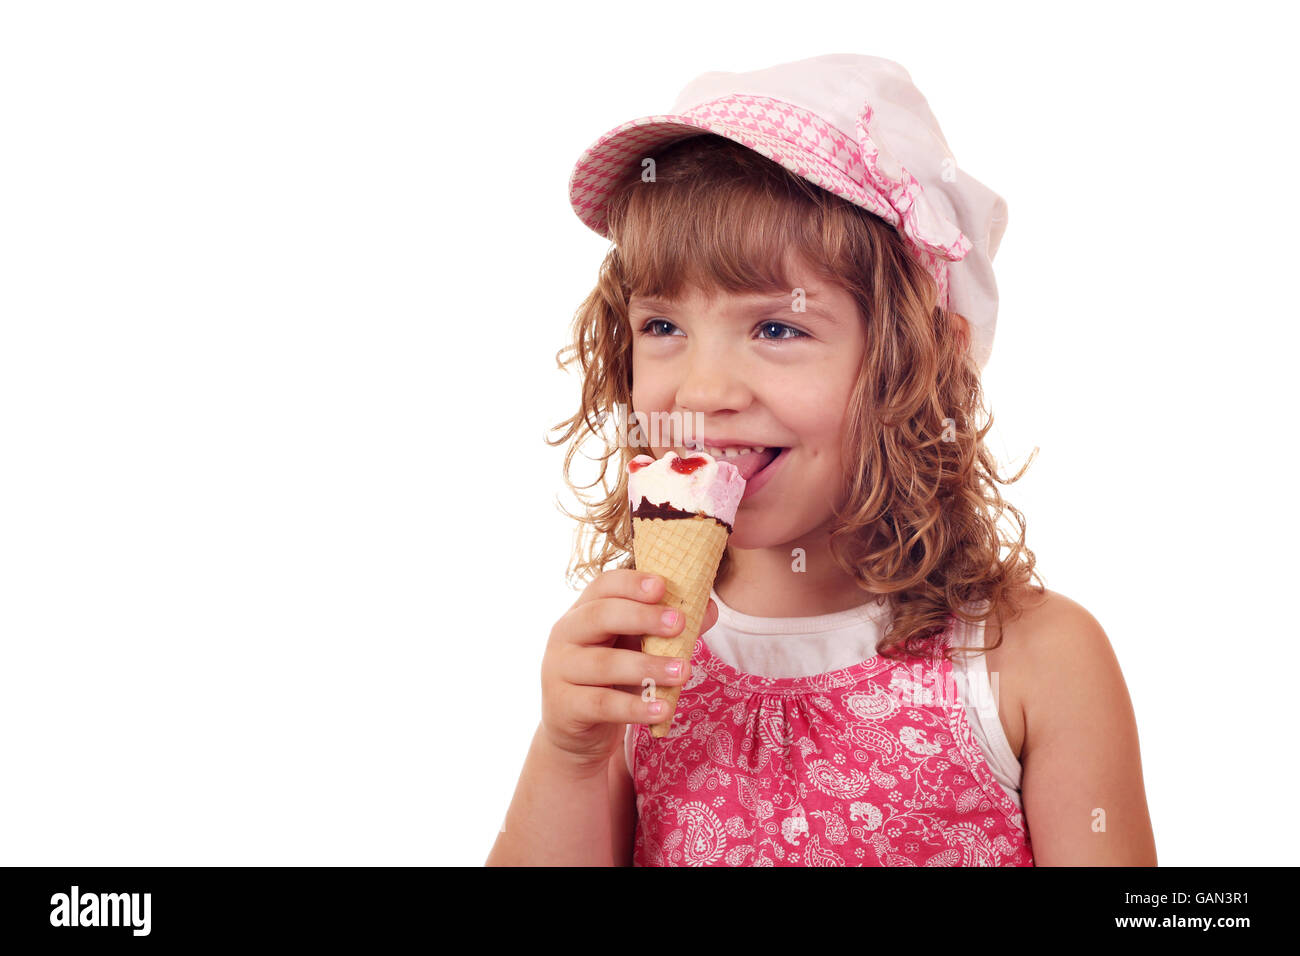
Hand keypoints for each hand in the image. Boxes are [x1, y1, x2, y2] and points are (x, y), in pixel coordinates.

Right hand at [541, 569, 717, 774]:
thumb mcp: (635, 648)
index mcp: (583, 611)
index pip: (603, 586)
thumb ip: (666, 628)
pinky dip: (635, 707)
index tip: (662, 586)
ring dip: (647, 666)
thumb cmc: (609, 678)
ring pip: (604, 663)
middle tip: (679, 623)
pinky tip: (662, 708)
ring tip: (683, 671)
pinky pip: (602, 704)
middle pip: (599, 616)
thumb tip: (708, 609)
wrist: (574, 729)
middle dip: (642, 616)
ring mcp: (560, 670)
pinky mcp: (565, 706)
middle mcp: (566, 635)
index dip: (631, 583)